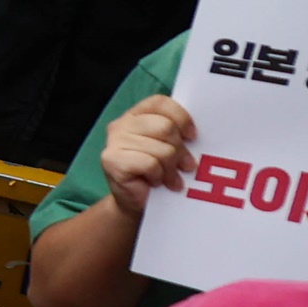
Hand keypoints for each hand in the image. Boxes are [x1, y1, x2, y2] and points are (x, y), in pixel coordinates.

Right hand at [100, 94, 196, 219]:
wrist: (136, 203)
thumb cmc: (156, 174)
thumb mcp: (169, 148)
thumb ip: (176, 134)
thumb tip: (195, 135)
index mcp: (136, 115)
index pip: (160, 103)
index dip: (181, 118)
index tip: (192, 137)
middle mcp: (121, 124)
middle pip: (165, 127)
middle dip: (180, 150)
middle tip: (185, 166)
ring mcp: (114, 142)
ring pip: (161, 149)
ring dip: (171, 169)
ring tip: (170, 179)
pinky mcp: (111, 161)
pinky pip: (150, 164)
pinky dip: (158, 176)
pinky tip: (155, 182)